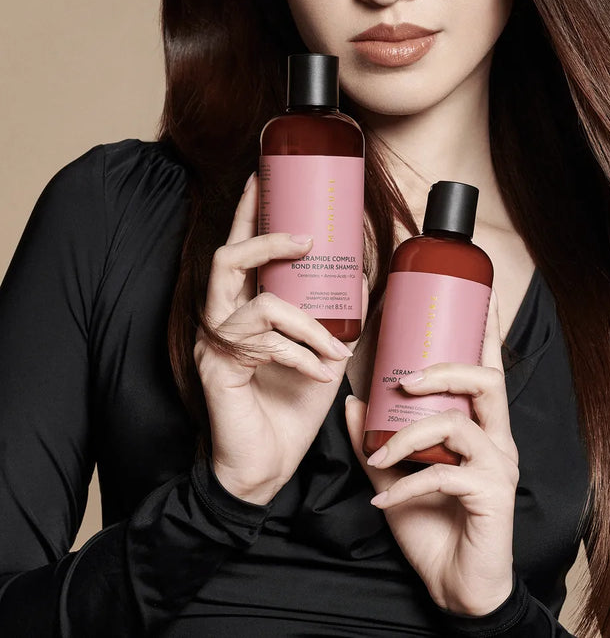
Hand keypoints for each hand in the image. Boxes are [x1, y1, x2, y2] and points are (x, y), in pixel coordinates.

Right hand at [195, 173, 365, 503]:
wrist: (264, 470)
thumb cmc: (289, 408)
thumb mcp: (322, 352)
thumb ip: (333, 316)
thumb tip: (363, 274)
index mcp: (241, 306)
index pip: (239, 247)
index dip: (249, 209)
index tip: (265, 172)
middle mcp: (220, 319)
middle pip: (227, 257)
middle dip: (269, 241)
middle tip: (307, 240)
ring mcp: (213, 344)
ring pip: (256, 302)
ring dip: (306, 322)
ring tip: (337, 346)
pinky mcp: (217, 370)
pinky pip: (263, 344)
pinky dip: (302, 356)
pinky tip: (322, 375)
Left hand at [344, 293, 517, 615]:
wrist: (456, 590)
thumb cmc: (433, 528)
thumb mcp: (397, 477)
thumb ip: (378, 441)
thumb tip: (351, 401)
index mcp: (480, 427)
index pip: (487, 369)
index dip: (485, 331)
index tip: (479, 295)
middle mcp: (497, 441)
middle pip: (487, 382)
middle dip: (444, 372)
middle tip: (403, 382)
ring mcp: (499, 469)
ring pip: (460, 426)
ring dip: (411, 436)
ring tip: (380, 453)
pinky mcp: (491, 498)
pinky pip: (444, 476)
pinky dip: (406, 486)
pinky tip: (383, 500)